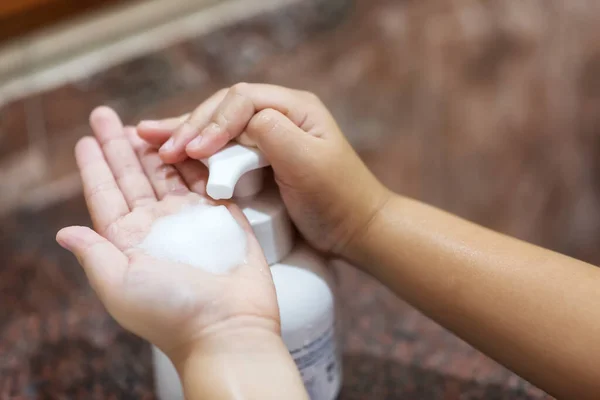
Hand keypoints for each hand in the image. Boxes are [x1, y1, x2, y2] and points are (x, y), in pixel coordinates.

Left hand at [56, 107, 278, 358]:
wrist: (229, 326)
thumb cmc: (172, 312)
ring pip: (167, 173)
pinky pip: (205, 178)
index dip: (94, 166)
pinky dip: (194, 158)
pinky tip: (184, 140)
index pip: (105, 194)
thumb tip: (64, 232)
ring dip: (154, 148)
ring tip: (141, 124)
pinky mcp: (223, 214)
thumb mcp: (119, 284)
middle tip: (105, 116)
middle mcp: (157, 226)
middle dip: (119, 146)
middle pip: (133, 176)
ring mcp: (191, 218)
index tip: (84, 140)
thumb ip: (93, 254)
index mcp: (128, 240)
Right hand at [137, 83, 390, 256]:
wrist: (356, 229)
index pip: (242, 101)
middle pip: (224, 109)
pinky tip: (170, 149)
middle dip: (191, 126)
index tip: (195, 151)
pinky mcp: (261, 157)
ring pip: (218, 125)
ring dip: (184, 133)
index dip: (214, 121)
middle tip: (159, 146)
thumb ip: (273, 132)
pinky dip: (196, 149)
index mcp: (293, 107)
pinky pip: (223, 146)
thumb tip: (238, 119)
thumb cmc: (337, 198)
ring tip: (145, 137)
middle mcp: (279, 114)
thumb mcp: (308, 162)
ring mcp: (269, 135)